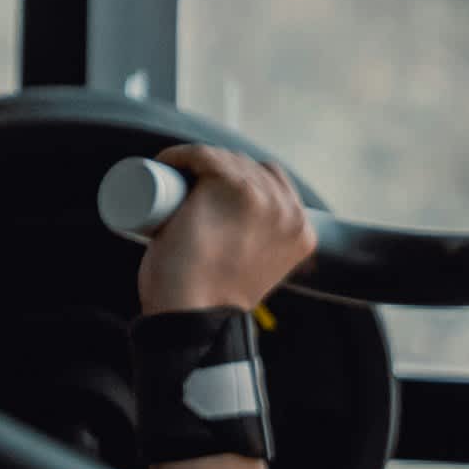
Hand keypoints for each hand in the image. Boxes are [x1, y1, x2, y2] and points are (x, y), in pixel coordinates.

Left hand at [132, 143, 315, 317]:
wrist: (193, 313)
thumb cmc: (214, 302)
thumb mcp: (256, 273)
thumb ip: (262, 258)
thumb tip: (246, 245)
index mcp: (303, 232)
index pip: (273, 186)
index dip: (238, 182)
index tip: (204, 195)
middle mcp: (290, 211)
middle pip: (251, 169)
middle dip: (219, 170)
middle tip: (184, 190)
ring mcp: (263, 197)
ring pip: (225, 160)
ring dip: (199, 163)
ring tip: (172, 180)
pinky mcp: (233, 185)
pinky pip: (201, 155)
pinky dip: (180, 155)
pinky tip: (166, 162)